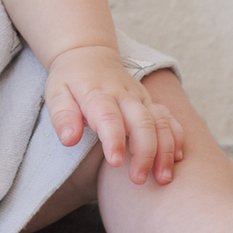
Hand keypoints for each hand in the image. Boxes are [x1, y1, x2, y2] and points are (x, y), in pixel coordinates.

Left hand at [45, 45, 184, 184]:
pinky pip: (169, 118)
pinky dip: (176, 137)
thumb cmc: (70, 79)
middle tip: (138, 179)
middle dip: (145, 152)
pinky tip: (176, 158)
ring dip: (164, 150)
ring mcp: (139, 97)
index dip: (113, 139)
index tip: (115, 162)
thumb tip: (69, 139)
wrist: (87, 53)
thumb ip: (62, 115)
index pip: (108, 115)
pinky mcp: (150, 101)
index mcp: (96, 93)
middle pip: (141, 121)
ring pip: (160, 121)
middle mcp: (122, 94)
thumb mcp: (56, 93)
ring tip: (163, 178)